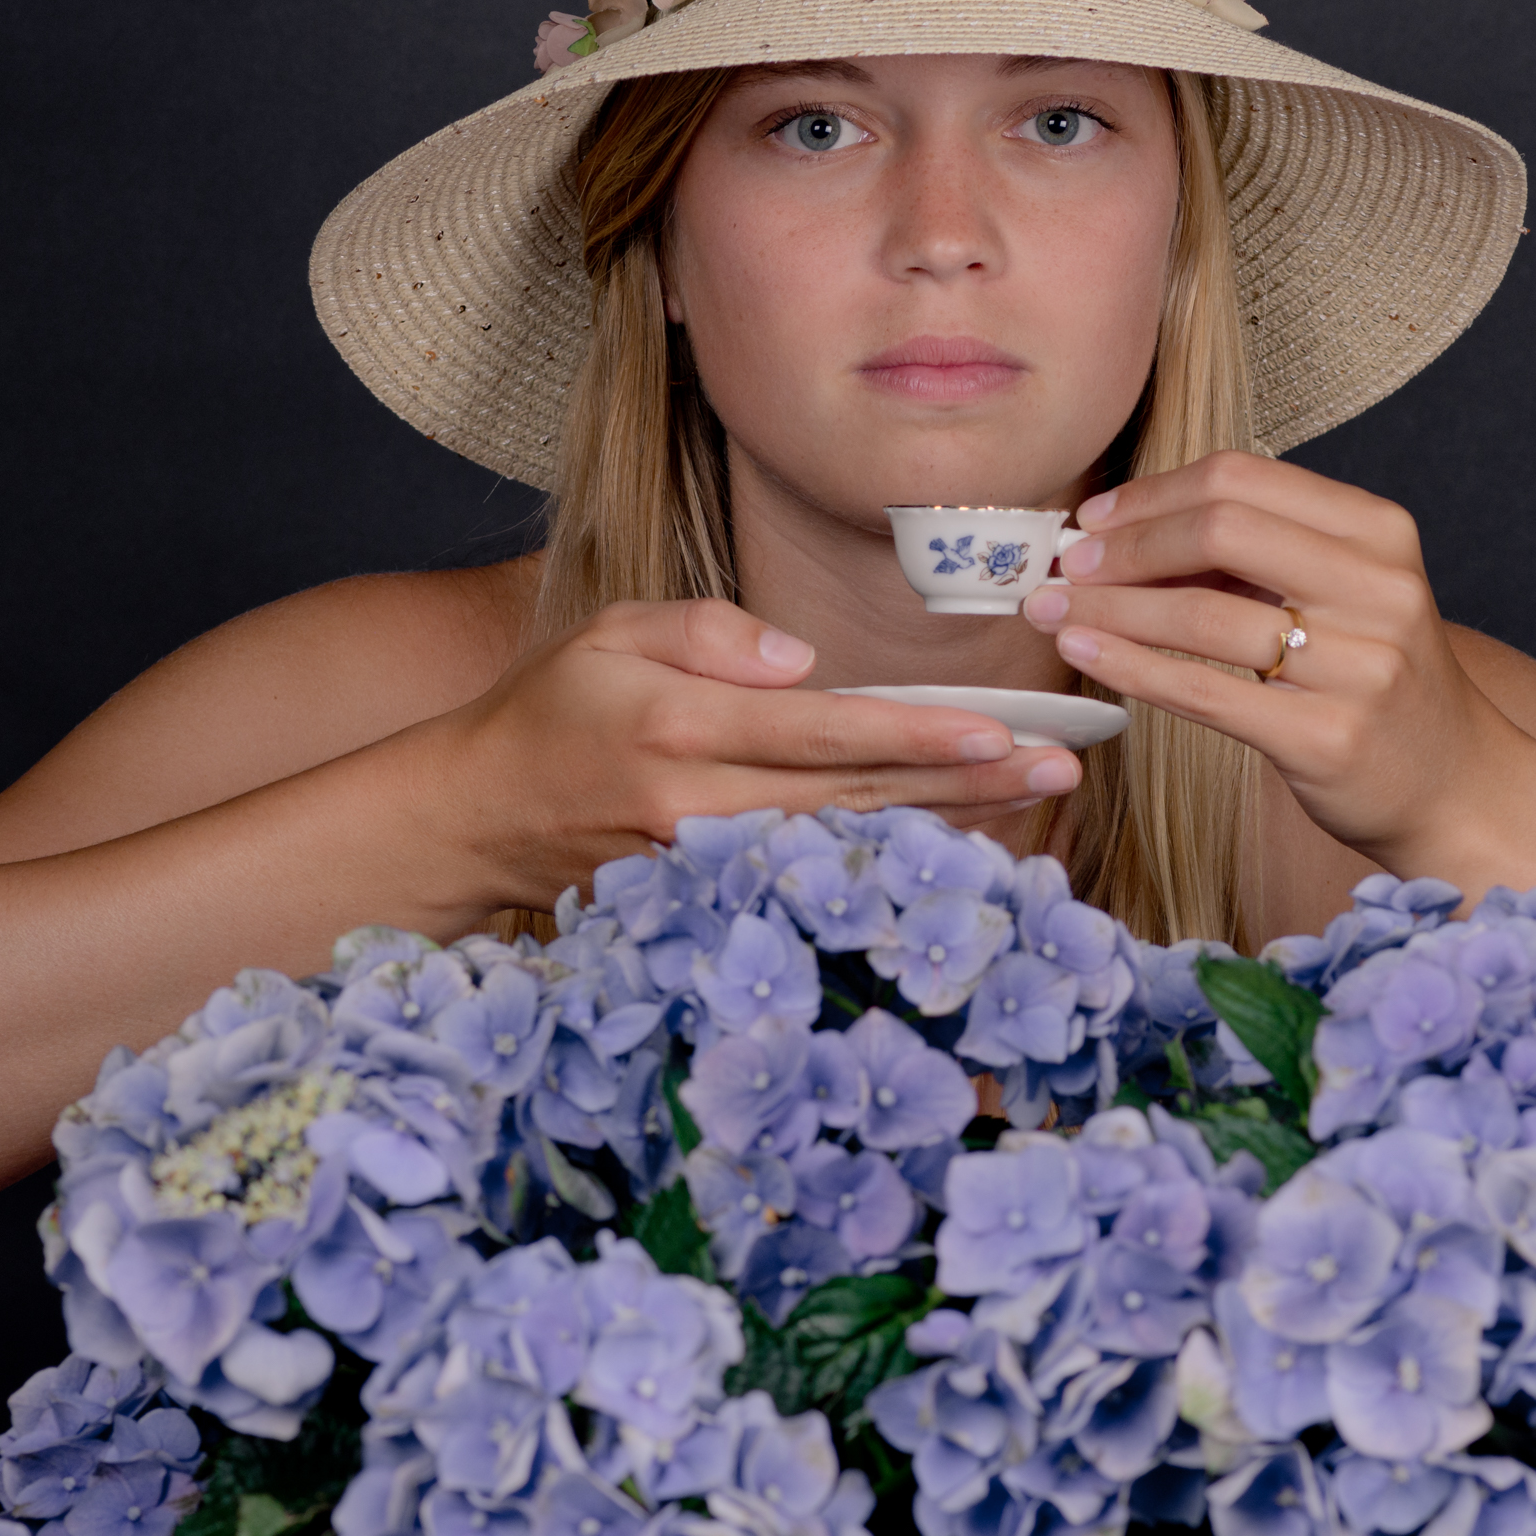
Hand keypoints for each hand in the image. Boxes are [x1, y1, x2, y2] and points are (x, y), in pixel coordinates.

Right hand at [406, 598, 1081, 910]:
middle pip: (855, 797)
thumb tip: (802, 661)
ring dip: (943, 829)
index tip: (996, 728)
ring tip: (1034, 806)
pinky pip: (813, 883)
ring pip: (845, 848)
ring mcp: (705, 869)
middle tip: (1061, 768)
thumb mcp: (611, 631)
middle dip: (964, 784)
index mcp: (679, 729)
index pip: (821, 730)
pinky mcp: (707, 904)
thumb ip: (707, 632)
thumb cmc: (551, 708)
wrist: (474, 815)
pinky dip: (886, 866)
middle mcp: (698, 809)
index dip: (912, 733)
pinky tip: (953, 851)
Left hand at [1021, 451, 1517, 862]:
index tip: (1095, 519)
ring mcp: (1359, 665)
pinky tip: (1086, 652)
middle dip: (1126, 545)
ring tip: (1051, 610)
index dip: (1153, 494)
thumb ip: (1256, 554)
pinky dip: (1130, 666)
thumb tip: (1122, 530)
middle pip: (1220, 530)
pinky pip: (1204, 691)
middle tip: (1067, 565)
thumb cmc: (1374, 677)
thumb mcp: (1342, 592)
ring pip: (1201, 615)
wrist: (1453, 784)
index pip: (1242, 479)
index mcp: (1377, 531)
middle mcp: (1377, 588)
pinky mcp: (1327, 737)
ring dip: (1109, 608)